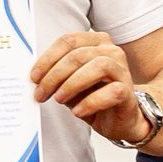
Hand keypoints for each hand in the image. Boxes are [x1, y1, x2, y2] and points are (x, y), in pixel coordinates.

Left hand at [30, 31, 144, 143]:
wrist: (118, 120)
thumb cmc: (94, 96)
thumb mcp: (70, 82)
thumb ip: (57, 74)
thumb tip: (35, 76)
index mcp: (96, 42)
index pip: (69, 41)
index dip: (48, 59)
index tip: (34, 77)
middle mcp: (112, 51)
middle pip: (79, 55)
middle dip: (55, 75)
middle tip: (41, 93)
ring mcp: (122, 69)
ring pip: (98, 66)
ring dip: (72, 84)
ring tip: (59, 99)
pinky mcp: (127, 90)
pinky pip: (111, 91)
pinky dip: (90, 102)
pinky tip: (77, 111)